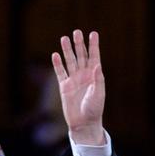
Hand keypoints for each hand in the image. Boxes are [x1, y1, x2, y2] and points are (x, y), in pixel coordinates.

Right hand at [51, 30, 105, 145]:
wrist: (83, 123)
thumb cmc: (94, 109)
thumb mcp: (99, 94)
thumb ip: (98, 80)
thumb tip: (98, 65)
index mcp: (95, 75)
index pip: (94, 57)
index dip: (93, 45)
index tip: (93, 33)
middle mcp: (84, 75)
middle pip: (81, 56)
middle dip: (79, 44)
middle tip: (77, 32)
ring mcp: (74, 79)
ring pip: (70, 61)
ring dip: (67, 50)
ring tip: (64, 38)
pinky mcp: (64, 86)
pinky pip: (60, 72)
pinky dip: (57, 64)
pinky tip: (55, 54)